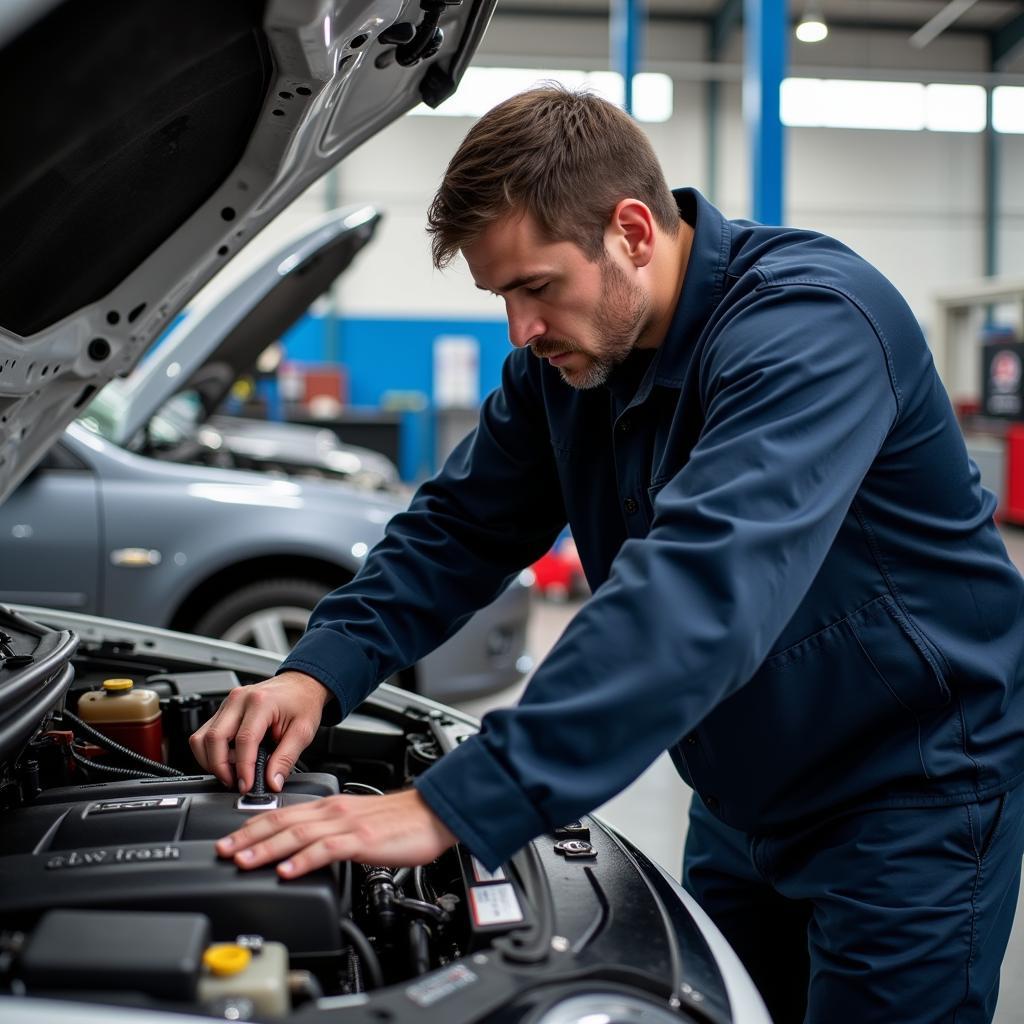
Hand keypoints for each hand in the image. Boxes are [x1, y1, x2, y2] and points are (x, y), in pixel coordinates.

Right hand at [189, 671, 330, 792]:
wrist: (300, 684)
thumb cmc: (302, 702)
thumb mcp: (303, 731)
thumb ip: (286, 759)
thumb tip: (272, 782)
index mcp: (261, 702)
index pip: (244, 740)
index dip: (243, 768)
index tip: (246, 786)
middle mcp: (239, 700)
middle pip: (214, 739)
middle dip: (220, 768)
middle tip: (236, 783)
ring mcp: (227, 703)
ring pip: (202, 738)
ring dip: (211, 761)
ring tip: (231, 773)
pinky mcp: (222, 710)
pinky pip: (204, 734)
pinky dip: (210, 752)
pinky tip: (228, 760)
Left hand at [216, 789, 457, 876]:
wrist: (433, 812)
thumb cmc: (400, 821)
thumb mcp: (357, 822)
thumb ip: (330, 833)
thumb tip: (305, 851)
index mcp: (330, 806)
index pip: (281, 814)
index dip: (251, 827)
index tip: (228, 840)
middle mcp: (333, 811)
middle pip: (282, 822)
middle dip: (248, 838)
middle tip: (222, 852)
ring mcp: (346, 824)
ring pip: (297, 834)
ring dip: (267, 849)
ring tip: (243, 862)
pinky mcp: (361, 839)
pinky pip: (326, 849)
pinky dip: (303, 860)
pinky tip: (287, 871)